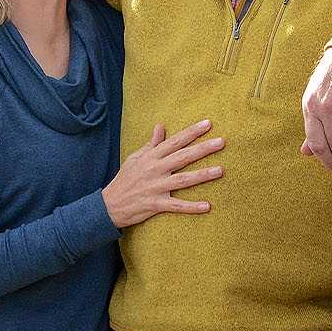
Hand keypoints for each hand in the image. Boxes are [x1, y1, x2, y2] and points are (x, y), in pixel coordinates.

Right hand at [101, 120, 225, 228]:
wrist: (110, 204)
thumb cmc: (125, 179)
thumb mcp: (135, 158)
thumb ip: (151, 144)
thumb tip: (160, 126)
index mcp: (151, 157)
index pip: (174, 141)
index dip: (191, 132)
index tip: (207, 124)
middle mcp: (155, 170)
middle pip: (182, 157)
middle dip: (202, 149)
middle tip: (221, 142)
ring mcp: (155, 187)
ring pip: (183, 179)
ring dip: (202, 175)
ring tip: (220, 170)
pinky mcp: (155, 204)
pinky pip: (176, 206)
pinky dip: (191, 207)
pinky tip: (207, 206)